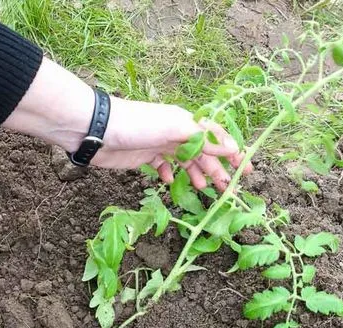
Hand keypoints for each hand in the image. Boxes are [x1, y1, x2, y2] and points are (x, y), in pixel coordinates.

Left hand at [3, 58, 252, 190]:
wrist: (98, 131)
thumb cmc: (138, 124)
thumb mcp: (175, 129)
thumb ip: (202, 139)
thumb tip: (230, 148)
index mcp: (186, 123)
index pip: (216, 137)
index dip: (232, 153)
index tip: (244, 171)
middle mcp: (176, 133)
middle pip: (203, 153)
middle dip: (217, 169)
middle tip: (227, 189)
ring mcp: (160, 145)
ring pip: (185, 162)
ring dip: (196, 174)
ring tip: (204, 189)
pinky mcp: (145, 157)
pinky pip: (163, 167)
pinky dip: (169, 175)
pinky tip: (171, 182)